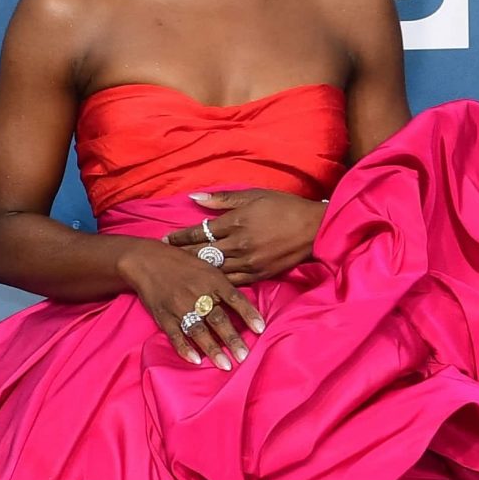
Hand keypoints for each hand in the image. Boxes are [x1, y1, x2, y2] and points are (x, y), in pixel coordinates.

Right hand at [117, 239, 266, 369]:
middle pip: (218, 318)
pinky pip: (176, 335)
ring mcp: (179, 306)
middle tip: (244, 356)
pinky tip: (195, 360)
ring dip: (212, 349)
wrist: (146, 260)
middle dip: (232, 339)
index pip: (235, 298)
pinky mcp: (164, 316)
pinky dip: (185, 348)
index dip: (248, 314)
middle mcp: (198, 293)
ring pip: (199, 330)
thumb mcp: (206, 265)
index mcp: (212, 279)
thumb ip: (223, 284)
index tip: (261, 329)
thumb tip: (242, 302)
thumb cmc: (181, 262)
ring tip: (225, 365)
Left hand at [162, 189, 324, 283]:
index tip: (165, 239)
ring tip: (180, 272)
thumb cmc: (285, 207)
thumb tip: (194, 198)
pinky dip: (216, 283)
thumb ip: (223, 199)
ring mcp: (248, 263)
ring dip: (195, 271)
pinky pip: (230, 282)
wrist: (314, 229)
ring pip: (213, 270)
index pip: (199, 232)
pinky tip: (204, 284)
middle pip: (201, 253)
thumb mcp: (254, 196)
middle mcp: (238, 244)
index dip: (180, 237)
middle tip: (164, 258)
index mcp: (236, 222)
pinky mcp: (258, 276)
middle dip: (181, 255)